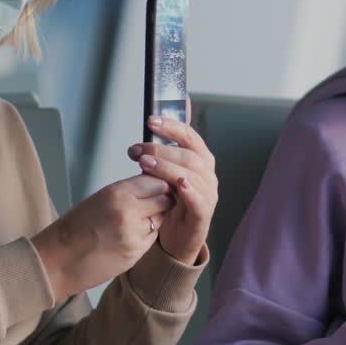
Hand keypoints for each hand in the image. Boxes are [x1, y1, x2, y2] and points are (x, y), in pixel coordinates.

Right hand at [31, 174, 174, 302]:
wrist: (57, 260)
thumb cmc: (73, 229)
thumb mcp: (99, 199)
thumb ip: (127, 191)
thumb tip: (151, 185)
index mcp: (116, 193)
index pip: (155, 180)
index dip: (159, 183)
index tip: (158, 185)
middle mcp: (128, 211)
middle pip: (165, 198)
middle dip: (162, 199)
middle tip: (153, 202)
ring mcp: (134, 233)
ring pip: (162, 218)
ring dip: (156, 217)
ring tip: (138, 219)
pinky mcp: (136, 252)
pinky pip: (153, 237)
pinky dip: (148, 234)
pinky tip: (131, 234)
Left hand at [126, 102, 217, 264]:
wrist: (178, 236)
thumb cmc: (172, 199)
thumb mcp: (167, 169)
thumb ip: (167, 144)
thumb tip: (170, 107)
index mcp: (200, 158)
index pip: (189, 135)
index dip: (171, 126)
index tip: (149, 120)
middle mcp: (207, 173)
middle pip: (188, 154)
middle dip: (160, 149)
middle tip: (137, 150)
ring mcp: (208, 193)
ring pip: (190, 174)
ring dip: (166, 167)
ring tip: (144, 164)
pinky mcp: (204, 212)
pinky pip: (198, 199)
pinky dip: (187, 190)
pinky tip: (175, 184)